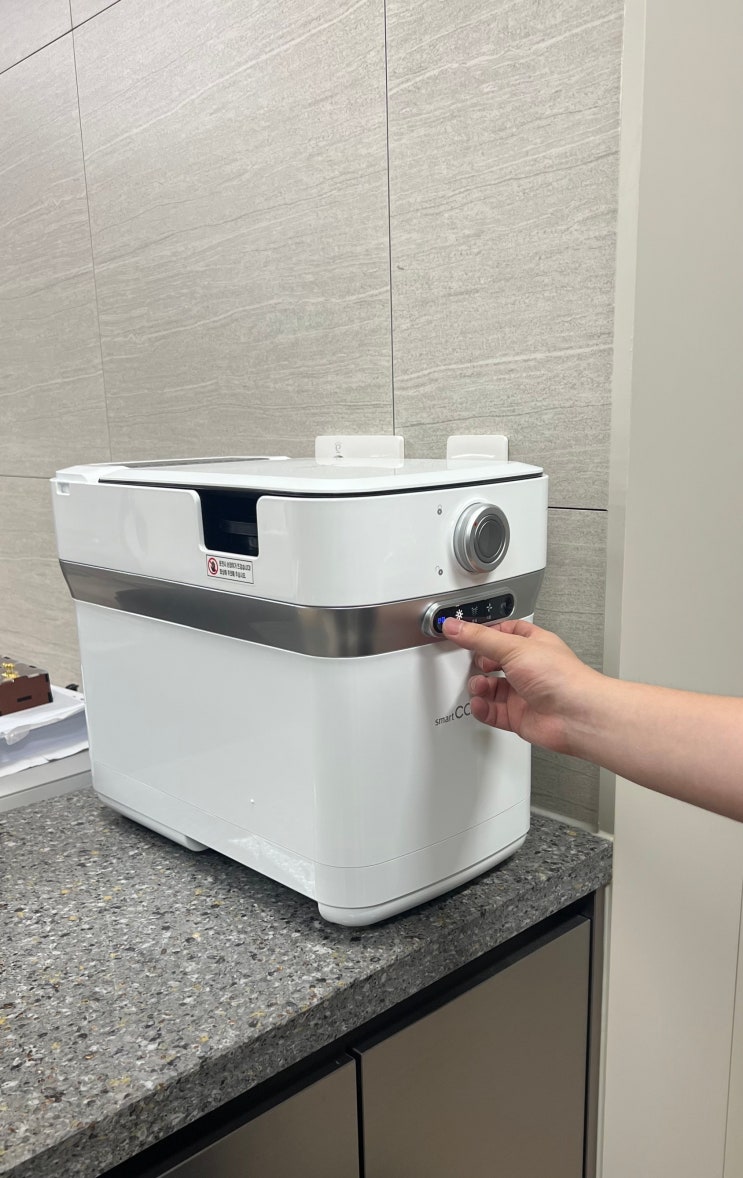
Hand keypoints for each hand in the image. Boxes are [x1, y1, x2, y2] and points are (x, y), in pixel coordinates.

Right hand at [441, 617, 599, 754]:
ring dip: (479, 687)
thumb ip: (480, 638)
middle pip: (494, 661)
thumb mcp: (514, 648)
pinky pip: (492, 712)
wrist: (576, 716)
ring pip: (491, 688)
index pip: (503, 632)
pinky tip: (481, 704)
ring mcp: (523, 693)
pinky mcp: (518, 716)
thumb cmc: (561, 678)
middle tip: (470, 662)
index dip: (484, 632)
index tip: (463, 632)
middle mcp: (528, 668)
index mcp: (532, 644)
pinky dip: (483, 708)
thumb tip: (455, 627)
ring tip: (479, 685)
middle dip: (479, 663)